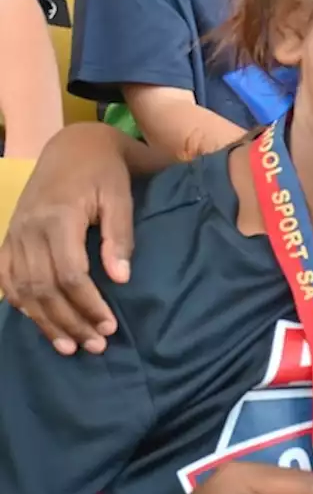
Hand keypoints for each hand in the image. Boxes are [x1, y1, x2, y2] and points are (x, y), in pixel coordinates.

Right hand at [0, 124, 134, 354]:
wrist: (73, 147)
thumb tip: (120, 279)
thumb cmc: (105, 173)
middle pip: (43, 288)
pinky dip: (19, 302)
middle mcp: (28, 229)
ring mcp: (14, 233)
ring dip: (44, 321)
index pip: (69, 275)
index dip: (88, 305)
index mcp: (58, 218)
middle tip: (95, 346)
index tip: (110, 327)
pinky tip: (38, 322)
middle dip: (69, 322)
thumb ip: (120, 236)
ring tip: (69, 346)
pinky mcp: (9, 236)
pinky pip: (5, 276)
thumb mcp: (120, 197)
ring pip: (21, 288)